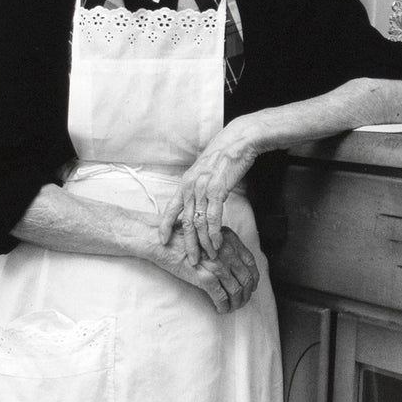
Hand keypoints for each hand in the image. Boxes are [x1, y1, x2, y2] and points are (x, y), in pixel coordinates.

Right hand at [152, 225, 259, 313]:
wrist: (162, 243)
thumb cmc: (181, 239)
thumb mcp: (208, 234)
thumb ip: (222, 244)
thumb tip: (233, 262)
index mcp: (230, 240)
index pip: (251, 262)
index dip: (254, 277)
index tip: (252, 286)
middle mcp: (227, 252)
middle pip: (246, 278)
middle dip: (247, 293)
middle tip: (243, 301)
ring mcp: (217, 265)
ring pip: (236, 290)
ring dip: (237, 302)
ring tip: (232, 308)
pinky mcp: (205, 278)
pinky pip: (221, 297)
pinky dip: (224, 306)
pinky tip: (221, 310)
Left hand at [158, 127, 257, 263]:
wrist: (238, 141)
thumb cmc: (223, 157)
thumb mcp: (204, 173)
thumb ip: (198, 189)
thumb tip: (198, 204)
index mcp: (185, 183)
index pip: (171, 209)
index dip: (165, 227)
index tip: (162, 242)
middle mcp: (190, 187)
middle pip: (185, 222)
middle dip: (188, 244)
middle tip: (191, 260)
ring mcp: (203, 189)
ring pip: (199, 223)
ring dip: (204, 242)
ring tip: (208, 256)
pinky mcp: (217, 190)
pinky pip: (213, 217)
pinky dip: (215, 233)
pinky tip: (217, 243)